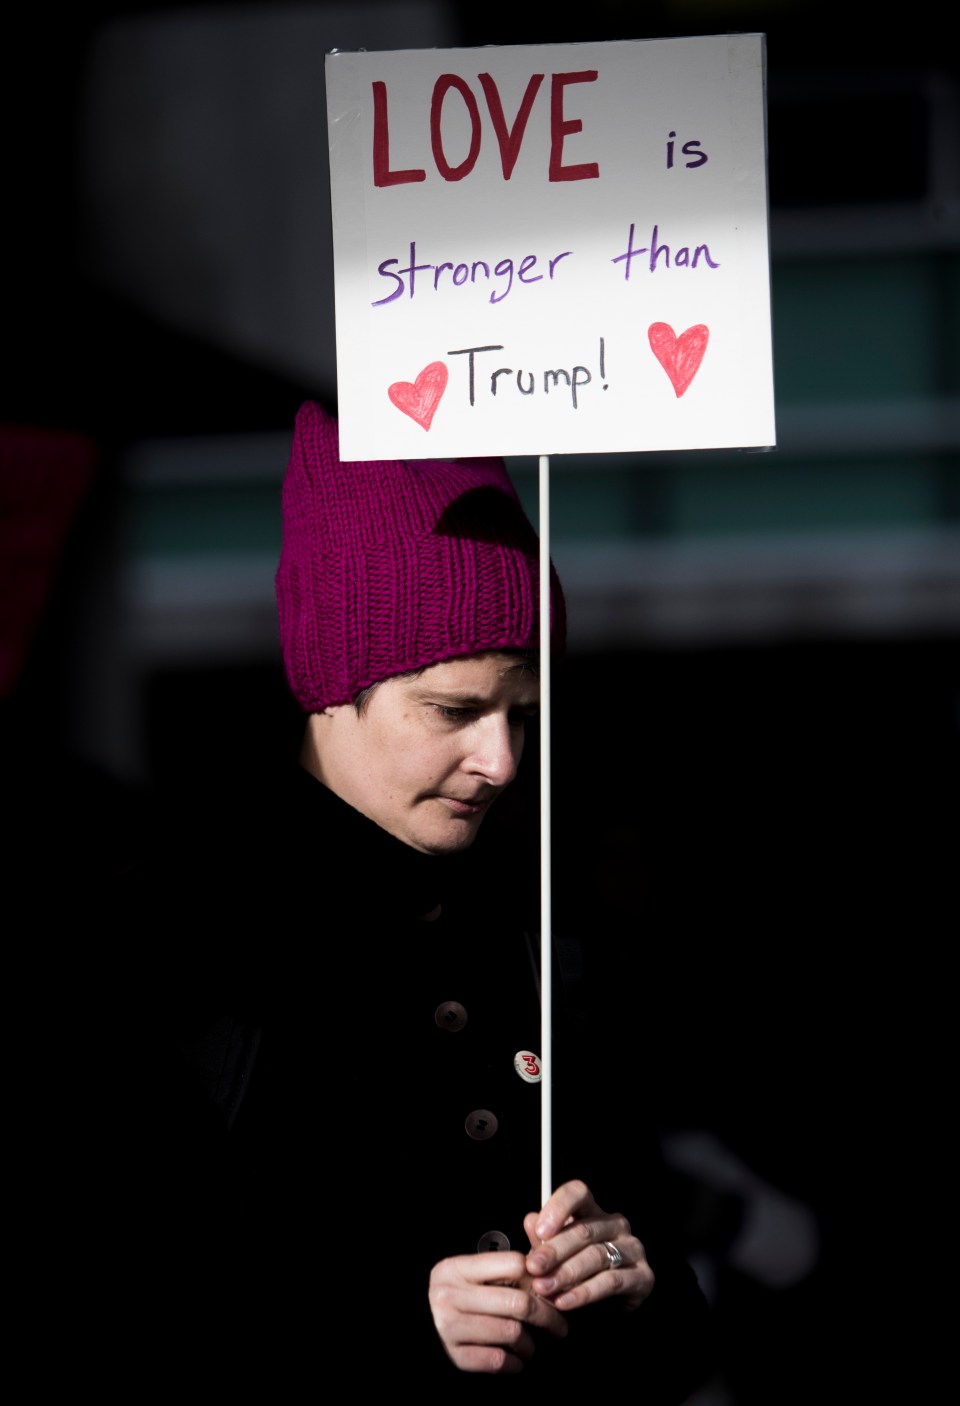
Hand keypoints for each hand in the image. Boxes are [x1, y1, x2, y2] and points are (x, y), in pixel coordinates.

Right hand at [429, 1248, 568, 1373]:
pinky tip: (516, 1360)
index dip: (537, 1277)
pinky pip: (498, 1361)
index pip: (513, 1264)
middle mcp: (449, 1294)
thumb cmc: (457, 1297)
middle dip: (548, 1316)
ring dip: (531, 1344)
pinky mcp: (454, 1356)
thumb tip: (539, 1230)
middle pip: (518, 1303)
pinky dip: (514, 1363)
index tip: (549, 1290)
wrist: (420, 1329)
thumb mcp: (474, 1272)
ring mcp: (449, 1327)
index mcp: (456, 1268)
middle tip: (560, 1325)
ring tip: (532, 1345)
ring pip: (512, 1333)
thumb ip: (508, 1259)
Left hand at [524, 1179, 654, 1311]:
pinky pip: (611, 1281)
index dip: (558, 1207)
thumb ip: (543, 1240)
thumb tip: (530, 1219)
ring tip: (544, 1287)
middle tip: (533, 1267)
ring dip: (567, 1273)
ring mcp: (632, 1248)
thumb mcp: (555, 1257)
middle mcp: (616, 1224)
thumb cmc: (577, 1274)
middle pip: (584, 1230)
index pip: (578, 1193)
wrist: (605, 1310)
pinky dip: (585, 1293)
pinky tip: (565, 1301)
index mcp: (593, 1211)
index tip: (539, 1229)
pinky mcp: (643, 1276)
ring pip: (596, 1255)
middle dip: (554, 1250)